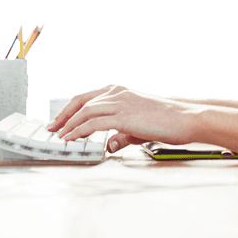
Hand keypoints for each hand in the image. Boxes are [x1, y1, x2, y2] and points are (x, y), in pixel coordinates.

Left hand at [45, 85, 198, 152]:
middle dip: (63, 116)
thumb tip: (110, 145)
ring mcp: (120, 103)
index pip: (87, 98)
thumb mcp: (138, 128)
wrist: (185, 118)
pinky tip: (73, 139)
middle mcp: (117, 94)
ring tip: (59, 137)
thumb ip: (122, 135)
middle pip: (81, 102)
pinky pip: (94, 123)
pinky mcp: (123, 116)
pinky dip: (80, 131)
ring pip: (85, 112)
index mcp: (120, 92)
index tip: (59, 120)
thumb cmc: (167, 122)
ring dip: (69, 125)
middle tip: (52, 129)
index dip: (70, 109)